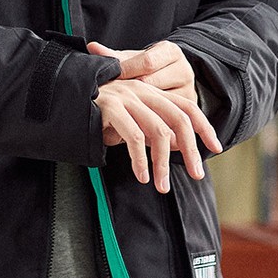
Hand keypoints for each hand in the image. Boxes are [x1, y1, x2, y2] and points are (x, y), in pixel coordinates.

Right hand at [88, 40, 222, 193]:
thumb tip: (177, 146)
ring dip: (163, 163)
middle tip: (197, 175)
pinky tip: (142, 176)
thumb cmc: (94, 112)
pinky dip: (141, 159)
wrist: (61, 95)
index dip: (204, 126)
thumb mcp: (127, 120)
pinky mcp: (110, 106)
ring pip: (158, 131)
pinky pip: (134, 137)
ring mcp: (125, 96)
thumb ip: (150, 128)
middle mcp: (140, 90)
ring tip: (161, 186)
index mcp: (148, 91)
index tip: (216, 148)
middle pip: (178, 118)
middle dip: (191, 149)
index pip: (185, 106)